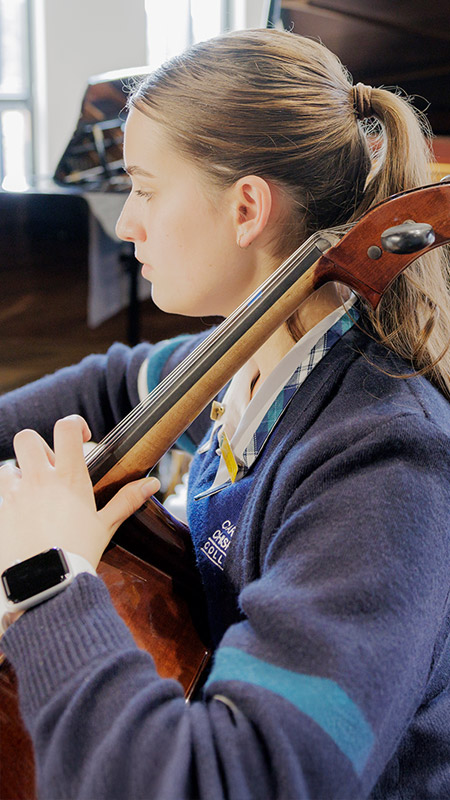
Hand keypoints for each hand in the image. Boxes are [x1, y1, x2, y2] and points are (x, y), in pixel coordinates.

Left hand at [0, 415, 159, 574]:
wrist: (46, 582)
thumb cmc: (78, 552)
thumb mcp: (106, 525)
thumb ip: (127, 500)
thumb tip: (151, 484)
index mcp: (69, 477)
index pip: (65, 428)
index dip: (74, 425)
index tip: (81, 438)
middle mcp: (39, 479)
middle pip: (28, 439)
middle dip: (38, 446)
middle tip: (51, 466)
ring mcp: (15, 495)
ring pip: (8, 466)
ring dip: (19, 474)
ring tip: (32, 492)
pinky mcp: (0, 512)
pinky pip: (0, 495)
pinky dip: (9, 500)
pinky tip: (22, 517)